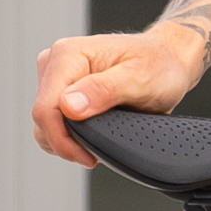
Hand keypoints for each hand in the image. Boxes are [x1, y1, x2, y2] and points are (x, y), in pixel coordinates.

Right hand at [28, 20, 210, 160]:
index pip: (45, 108)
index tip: (88, 156)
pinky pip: (53, 123)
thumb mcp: (139, 78)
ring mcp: (56, 77)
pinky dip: (69, 137)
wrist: (167, 61)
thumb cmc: (158, 64)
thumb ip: (103, 91)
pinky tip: (93, 136)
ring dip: (68, 141)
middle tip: (97, 152)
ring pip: (44, 124)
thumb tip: (69, 106)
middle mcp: (55, 62)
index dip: (63, 140)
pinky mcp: (61, 91)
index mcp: (68, 54)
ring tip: (100, 141)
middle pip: (42, 119)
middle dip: (67, 143)